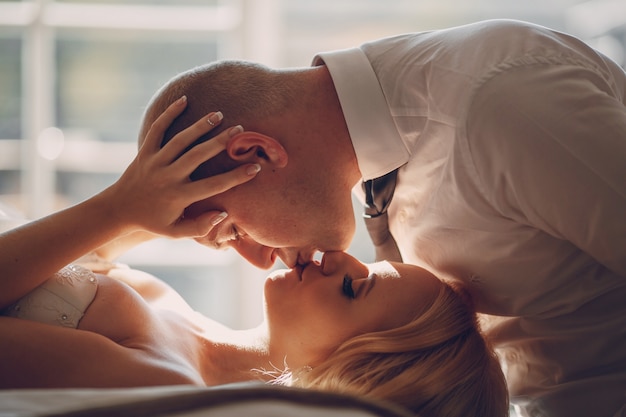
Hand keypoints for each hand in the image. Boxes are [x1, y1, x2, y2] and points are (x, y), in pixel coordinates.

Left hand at [102, 96, 258, 238]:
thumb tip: (223, 214)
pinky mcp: (145, 152)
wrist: (118, 210)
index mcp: (178, 197)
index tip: (255, 168)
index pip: (213, 186)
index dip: (236, 177)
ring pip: (180, 140)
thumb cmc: (153, 221)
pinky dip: (169, 114)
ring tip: (218, 114)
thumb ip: (200, 227)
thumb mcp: (175, 232)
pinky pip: (157, 129)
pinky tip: (184, 100)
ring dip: (200, 126)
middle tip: (240, 130)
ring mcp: (155, 162)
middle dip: (220, 142)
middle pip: (197, 156)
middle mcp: (167, 177)